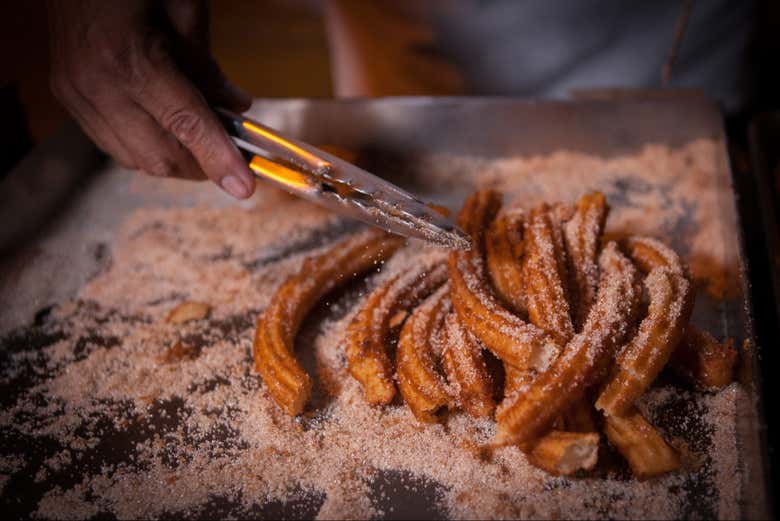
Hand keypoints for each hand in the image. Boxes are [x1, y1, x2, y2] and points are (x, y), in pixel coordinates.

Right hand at [47, 0, 255, 198]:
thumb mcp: (184, 10)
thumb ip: (209, 66)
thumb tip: (237, 108)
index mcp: (131, 59)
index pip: (186, 125)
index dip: (219, 160)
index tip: (243, 187)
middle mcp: (98, 85)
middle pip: (160, 155)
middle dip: (201, 166)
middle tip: (230, 159)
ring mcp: (77, 95)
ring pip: (136, 159)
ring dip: (175, 160)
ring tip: (200, 145)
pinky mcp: (67, 98)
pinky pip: (113, 146)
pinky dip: (146, 148)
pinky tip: (165, 132)